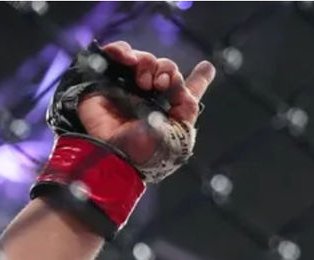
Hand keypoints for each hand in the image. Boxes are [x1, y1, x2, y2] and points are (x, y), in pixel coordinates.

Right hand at [77, 41, 214, 164]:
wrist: (113, 154)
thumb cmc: (146, 153)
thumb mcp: (178, 135)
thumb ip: (187, 106)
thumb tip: (180, 80)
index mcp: (170, 113)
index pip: (186, 94)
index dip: (199, 79)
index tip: (207, 67)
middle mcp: (151, 99)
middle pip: (166, 69)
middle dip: (167, 70)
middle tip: (160, 85)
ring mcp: (128, 89)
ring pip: (145, 60)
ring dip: (147, 64)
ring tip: (143, 82)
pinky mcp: (105, 82)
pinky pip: (117, 54)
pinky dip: (122, 50)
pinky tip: (126, 59)